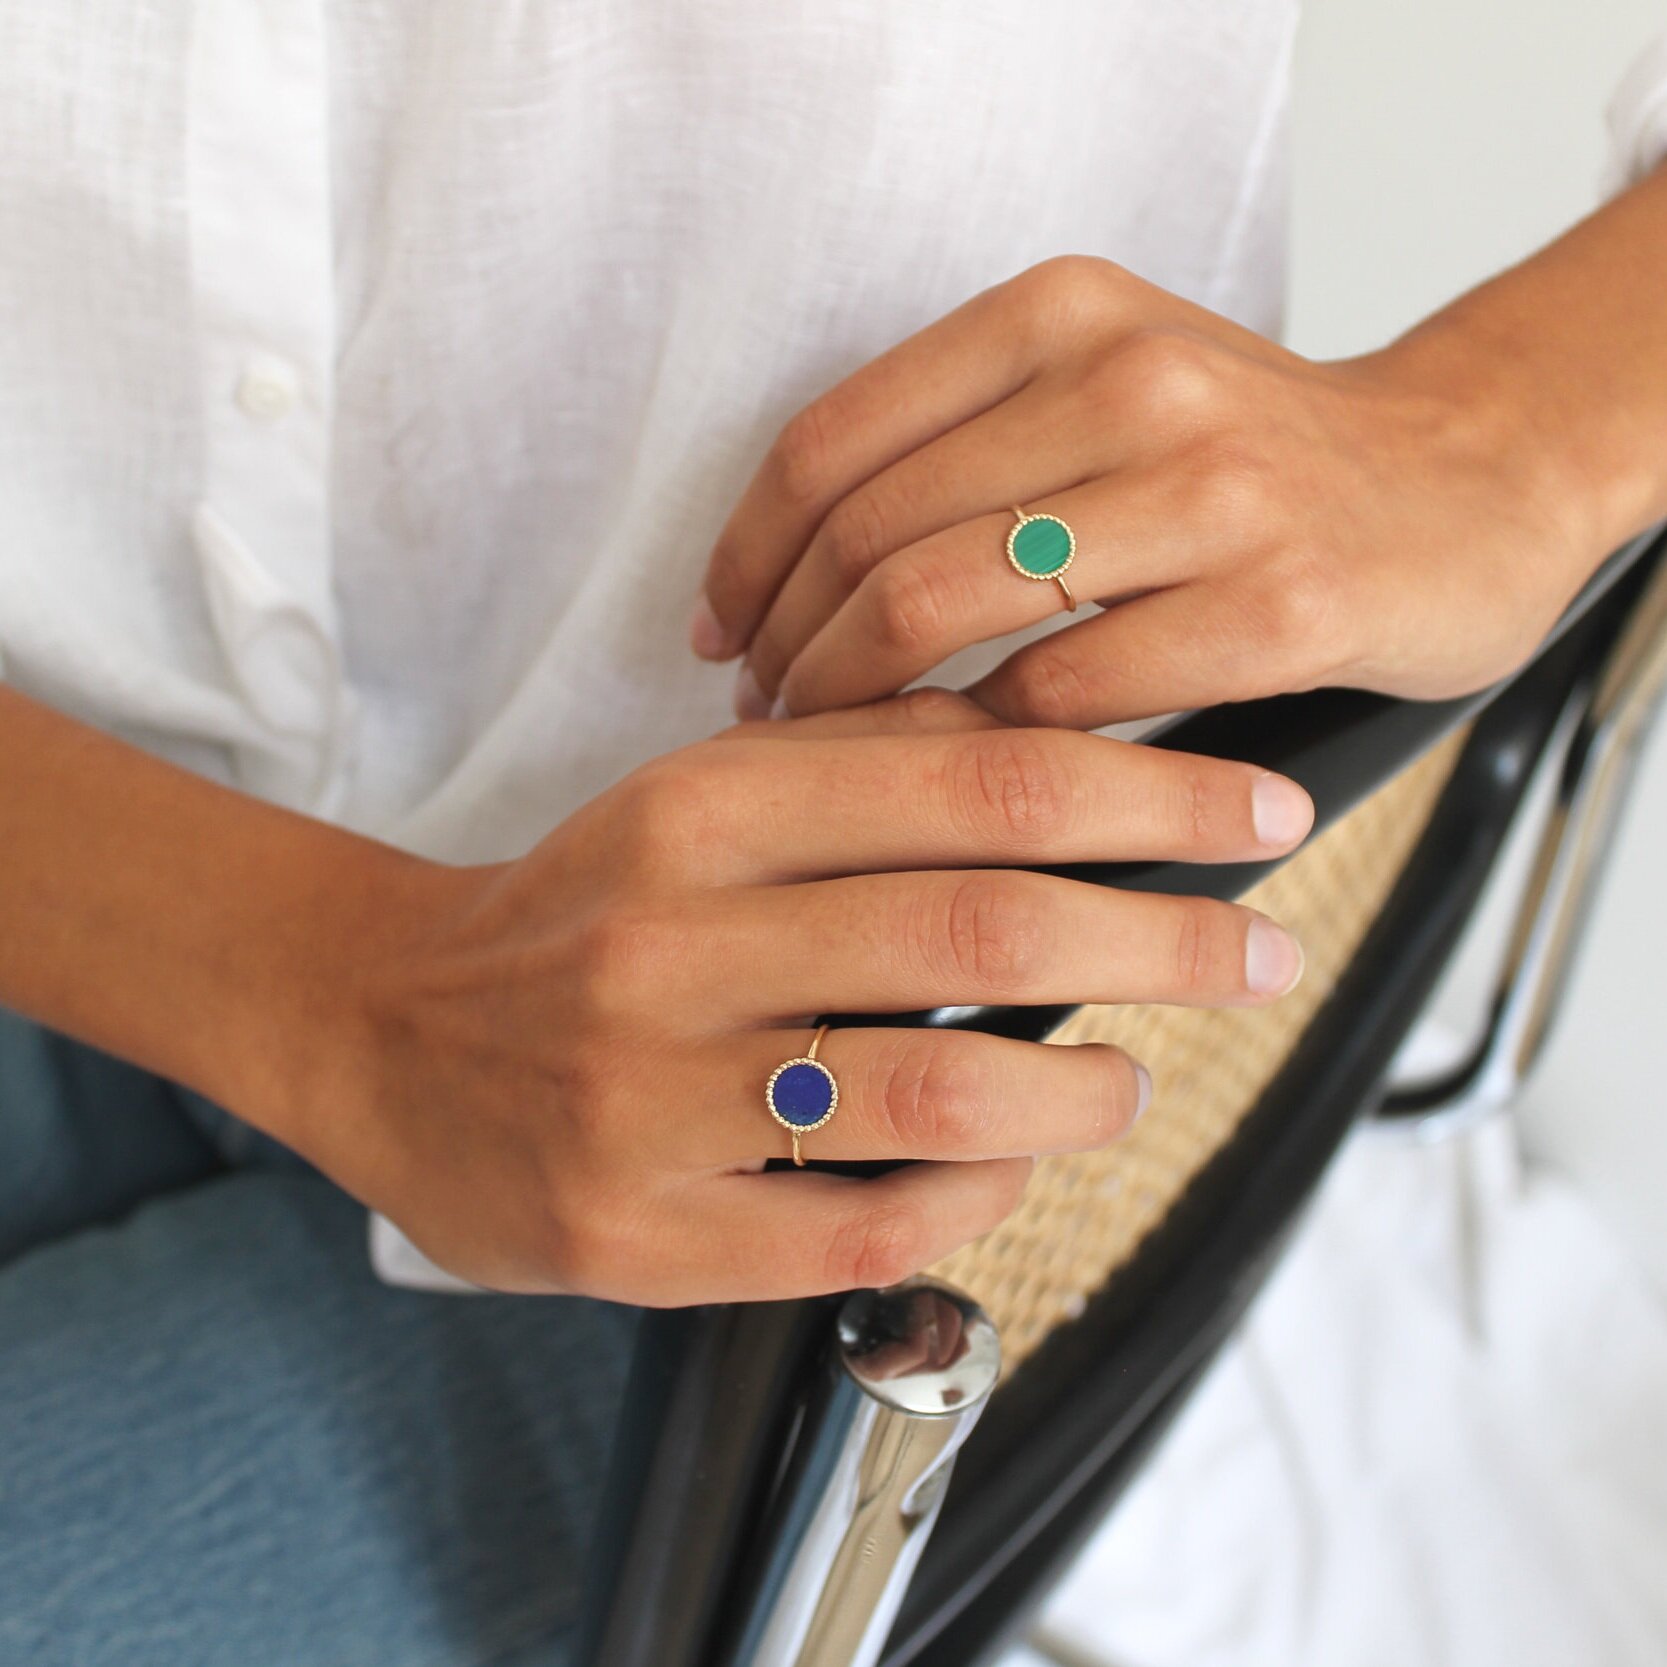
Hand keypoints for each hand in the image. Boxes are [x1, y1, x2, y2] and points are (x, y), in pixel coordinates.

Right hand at [318, 692, 1312, 1304]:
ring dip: (1081, 1091)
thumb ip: (864, 773)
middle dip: (1166, 939)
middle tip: (1257, 952)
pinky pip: (865, 1234)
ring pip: (939, 1097)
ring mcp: (652, 1100)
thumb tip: (1065, 753)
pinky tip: (1001, 1164)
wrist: (385, 1027)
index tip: (1257, 809)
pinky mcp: (641, 1233)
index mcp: (700, 809)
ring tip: (1127, 1077)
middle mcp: (675, 943)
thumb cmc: (583, 911)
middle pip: (983, 928)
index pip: (976, 779)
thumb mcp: (698, 802)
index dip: (1148, 790)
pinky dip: (972, 1197)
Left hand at [691, 253, 1619, 728]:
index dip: (745, 559)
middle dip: (790, 652)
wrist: (1467, 479)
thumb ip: (962, 449)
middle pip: (869, 537)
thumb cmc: (1257, 456)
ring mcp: (1210, 490)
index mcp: (1060, 314)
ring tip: (831, 755)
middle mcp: (1127, 378)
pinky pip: (1065, 697)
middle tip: (768, 719)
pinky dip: (983, 752)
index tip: (718, 637)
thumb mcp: (1106, 385)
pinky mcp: (1278, 606)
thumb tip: (783, 576)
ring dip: (857, 709)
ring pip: (944, 610)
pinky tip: (958, 782)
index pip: (830, 444)